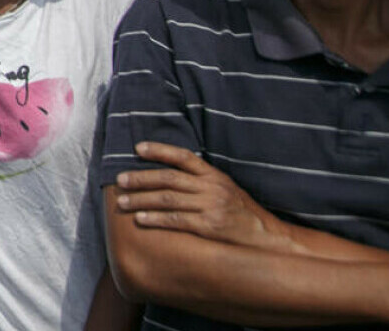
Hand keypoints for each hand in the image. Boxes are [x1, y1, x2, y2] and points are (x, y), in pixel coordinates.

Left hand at [114, 141, 291, 251]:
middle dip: (141, 178)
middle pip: (169, 179)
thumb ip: (202, 180)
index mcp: (215, 175)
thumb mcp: (227, 189)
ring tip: (122, 202)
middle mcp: (212, 188)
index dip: (160, 150)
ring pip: (168, 199)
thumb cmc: (242, 214)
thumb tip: (170, 172)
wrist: (268, 239)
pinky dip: (155, 218)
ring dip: (141, 199)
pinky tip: (140, 218)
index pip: (184, 157)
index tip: (137, 148)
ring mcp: (211, 207)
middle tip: (120, 180)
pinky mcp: (210, 227)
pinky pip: (176, 220)